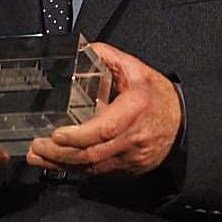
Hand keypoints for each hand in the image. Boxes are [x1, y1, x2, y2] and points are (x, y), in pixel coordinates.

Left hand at [27, 41, 181, 175]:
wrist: (184, 125)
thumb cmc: (159, 97)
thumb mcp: (138, 70)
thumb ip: (109, 58)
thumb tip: (83, 49)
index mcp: (135, 109)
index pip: (104, 129)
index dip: (78, 136)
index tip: (56, 134)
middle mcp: (133, 137)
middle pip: (93, 153)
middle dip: (61, 153)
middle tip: (37, 146)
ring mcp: (131, 157)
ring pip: (93, 166)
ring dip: (62, 164)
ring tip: (38, 156)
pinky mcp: (128, 168)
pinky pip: (98, 172)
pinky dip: (75, 169)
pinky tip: (57, 164)